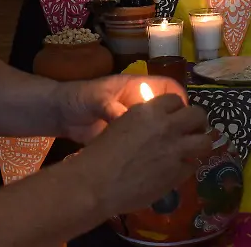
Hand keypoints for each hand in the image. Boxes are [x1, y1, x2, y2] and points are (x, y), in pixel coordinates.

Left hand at [55, 75, 185, 142]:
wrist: (61, 115)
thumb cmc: (79, 98)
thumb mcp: (95, 99)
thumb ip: (111, 108)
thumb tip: (125, 118)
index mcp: (136, 88)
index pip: (168, 88)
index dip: (181, 100)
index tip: (187, 117)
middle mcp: (141, 104)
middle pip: (171, 108)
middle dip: (182, 121)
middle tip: (189, 139)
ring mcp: (137, 121)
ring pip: (162, 127)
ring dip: (170, 137)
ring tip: (178, 153)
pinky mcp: (130, 137)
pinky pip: (148, 141)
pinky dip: (155, 149)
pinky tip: (159, 162)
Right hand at [73, 93, 212, 215]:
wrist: (97, 183)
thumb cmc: (100, 153)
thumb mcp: (122, 124)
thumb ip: (143, 120)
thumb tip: (154, 123)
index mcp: (150, 111)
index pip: (176, 100)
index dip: (177, 109)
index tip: (174, 117)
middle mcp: (167, 127)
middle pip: (198, 115)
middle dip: (196, 122)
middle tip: (191, 130)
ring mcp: (175, 150)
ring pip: (205, 141)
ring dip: (199, 144)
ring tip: (192, 150)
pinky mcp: (178, 173)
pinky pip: (192, 166)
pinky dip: (186, 167)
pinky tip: (176, 170)